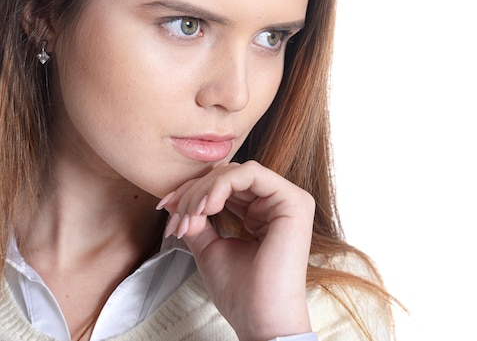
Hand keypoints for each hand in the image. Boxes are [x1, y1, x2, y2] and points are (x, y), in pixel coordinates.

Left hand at [157, 161, 314, 340]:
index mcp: (265, 212)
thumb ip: (198, 221)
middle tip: (177, 218)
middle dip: (194, 192)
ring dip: (203, 191)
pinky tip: (207, 207)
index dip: (193, 192)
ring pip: (236, 172)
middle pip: (228, 176)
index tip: (167, 210)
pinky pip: (250, 174)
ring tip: (190, 217)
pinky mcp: (294, 202)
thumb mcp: (210, 248)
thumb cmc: (242, 292)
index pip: (225, 186)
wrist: (260, 319)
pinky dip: (221, 186)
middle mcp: (279, 202)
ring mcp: (290, 200)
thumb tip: (176, 202)